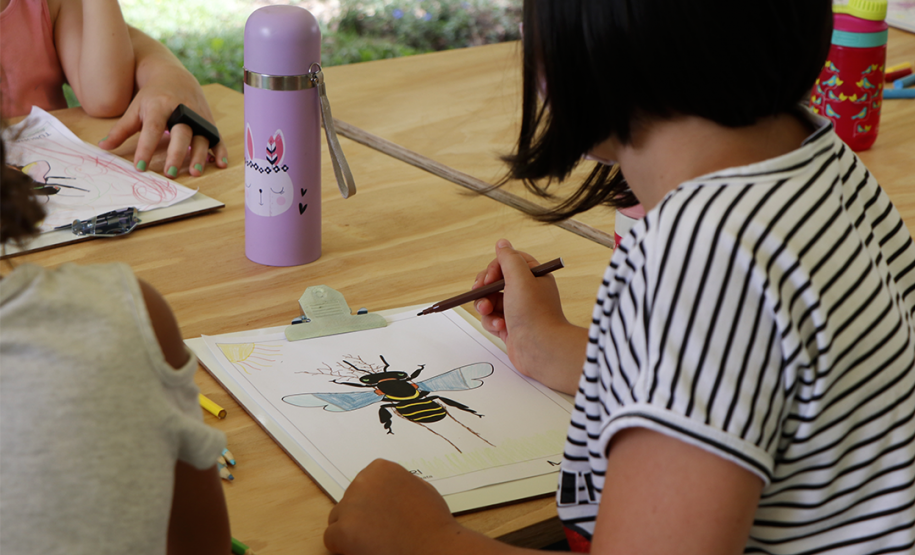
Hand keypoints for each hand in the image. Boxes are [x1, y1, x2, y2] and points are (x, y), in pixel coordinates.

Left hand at [98, 67, 227, 177]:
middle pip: (181, 133)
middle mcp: (182, 110)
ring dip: (198, 155)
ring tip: (194, 172)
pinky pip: (216, 137)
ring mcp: (198, 116)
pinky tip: (219, 163)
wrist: (172, 75)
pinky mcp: (209, 121)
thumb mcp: (135, 109)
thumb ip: (121, 130)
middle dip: (176, 153)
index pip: (153, 128)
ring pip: (201, 137)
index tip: (140, 166)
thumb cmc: (151, 96)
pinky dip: (219, 150)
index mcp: (160, 105)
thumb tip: (103, 147)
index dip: (146, 147)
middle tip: (169, 172)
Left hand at [325, 460, 461, 554]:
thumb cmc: (432, 522)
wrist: (433, 547)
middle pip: (348, 501)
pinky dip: (344, 546)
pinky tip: (366, 548)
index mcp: (380, 469)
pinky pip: (331, 538)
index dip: (371, 503)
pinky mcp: (342, 530)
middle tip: (378, 531)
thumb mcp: (421, 488)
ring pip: (338, 518)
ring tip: (375, 540)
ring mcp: (351, 505)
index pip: (363, 485)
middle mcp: (362, 482)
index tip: (381, 514)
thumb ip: (398, 484)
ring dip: (351, 530)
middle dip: (360, 515)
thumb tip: (388, 489)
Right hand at [473, 239, 586, 393]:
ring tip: (489, 311)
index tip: (489, 278)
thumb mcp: (520, 278)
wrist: (541, 349)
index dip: (494, 268)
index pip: (508, 262)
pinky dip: (491, 322)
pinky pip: (491, 319)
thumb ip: (508, 258)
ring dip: (485, 306)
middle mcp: (526, 292)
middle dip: (484, 288)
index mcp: (533, 277)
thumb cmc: (534, 314)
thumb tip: (502, 243)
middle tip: (481, 293)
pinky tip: (501, 327)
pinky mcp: (510, 327)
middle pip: (495, 282)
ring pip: (489, 301)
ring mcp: (517, 310)